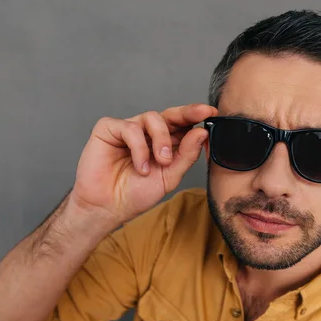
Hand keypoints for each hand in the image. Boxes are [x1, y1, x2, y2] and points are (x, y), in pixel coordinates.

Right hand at [68, 104, 217, 225]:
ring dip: (161, 140)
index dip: (196, 116)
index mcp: (163, 142)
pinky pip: (130, 128)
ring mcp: (128, 129)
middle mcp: (146, 132)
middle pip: (170, 114)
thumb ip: (186, 155)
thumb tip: (201, 132)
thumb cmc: (135, 194)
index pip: (182, 124)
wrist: (108, 208)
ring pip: (152, 118)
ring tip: (162, 162)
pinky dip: (139, 147)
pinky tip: (140, 166)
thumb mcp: (169, 177)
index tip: (212, 112)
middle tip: (201, 114)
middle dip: (187, 113)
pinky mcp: (108, 129)